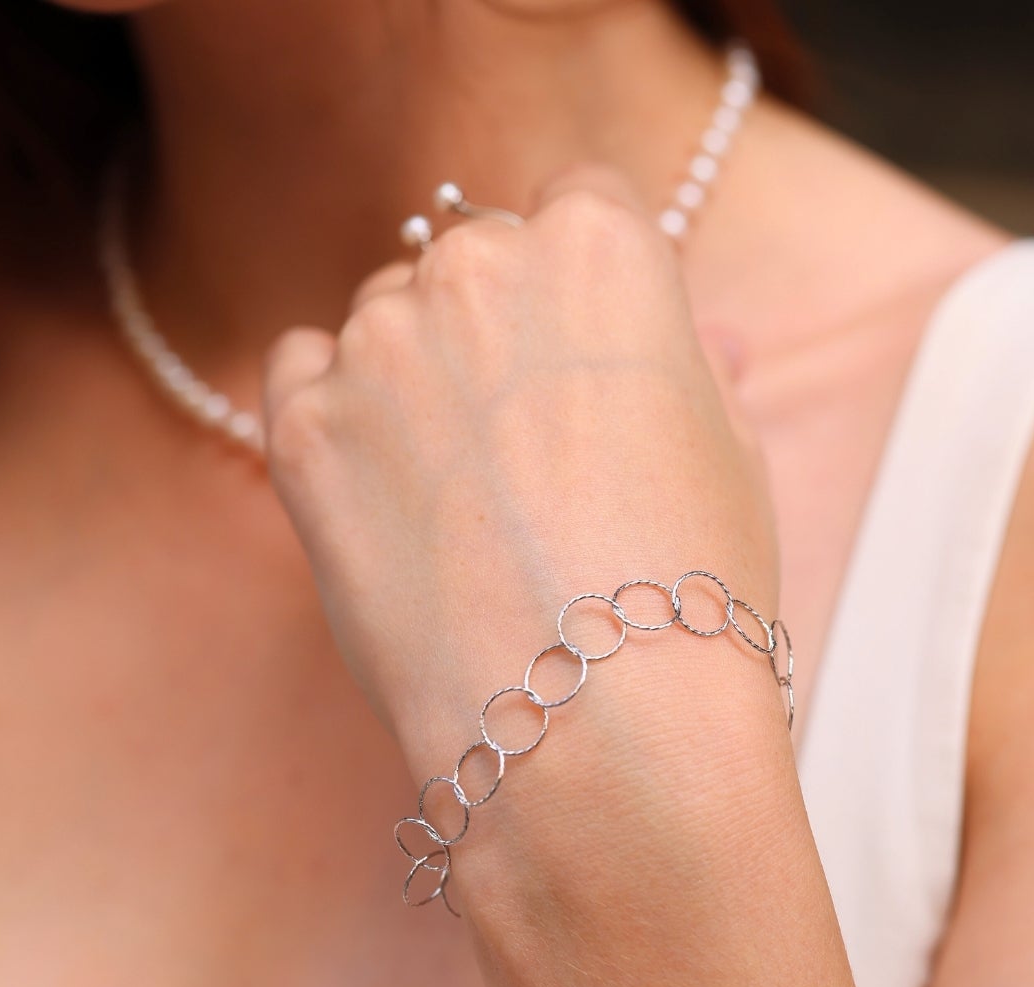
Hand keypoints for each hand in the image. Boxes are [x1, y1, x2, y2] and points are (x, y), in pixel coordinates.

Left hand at [261, 165, 780, 787]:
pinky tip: (388, 497)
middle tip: (525, 456)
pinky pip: (301, 372)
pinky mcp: (302, 430)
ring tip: (464, 507)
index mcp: (598, 249)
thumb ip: (692, 371)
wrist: (597, 729)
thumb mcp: (732, 461)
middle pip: (473, 261)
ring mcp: (376, 345)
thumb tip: (699, 344)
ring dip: (415, 381)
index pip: (579, 210)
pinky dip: (335, 415)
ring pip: (386, 320)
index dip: (585, 294)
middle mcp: (476, 267)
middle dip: (496, 336)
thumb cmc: (687, 602)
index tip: (585, 364)